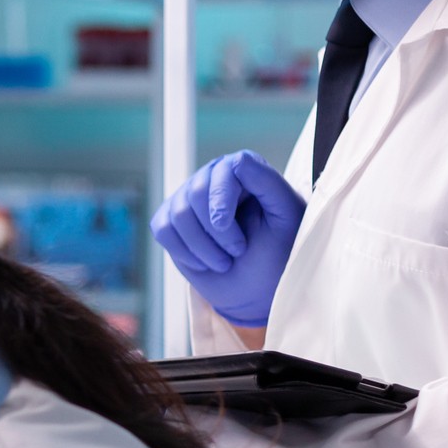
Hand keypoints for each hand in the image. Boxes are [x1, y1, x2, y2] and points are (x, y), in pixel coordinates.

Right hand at [150, 150, 305, 327]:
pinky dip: (183, 252)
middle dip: (215, 231)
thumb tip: (238, 160)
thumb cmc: (276, 251)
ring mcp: (187, 198)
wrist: (255, 286)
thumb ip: (268, 182)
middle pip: (197, 192)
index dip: (222, 197)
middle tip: (237, 251)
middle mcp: (213, 177)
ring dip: (202, 247)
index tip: (225, 225)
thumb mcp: (285, 216)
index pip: (229, 166)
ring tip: (224, 262)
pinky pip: (163, 229)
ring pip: (179, 214)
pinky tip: (203, 262)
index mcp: (243, 171)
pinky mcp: (169, 220)